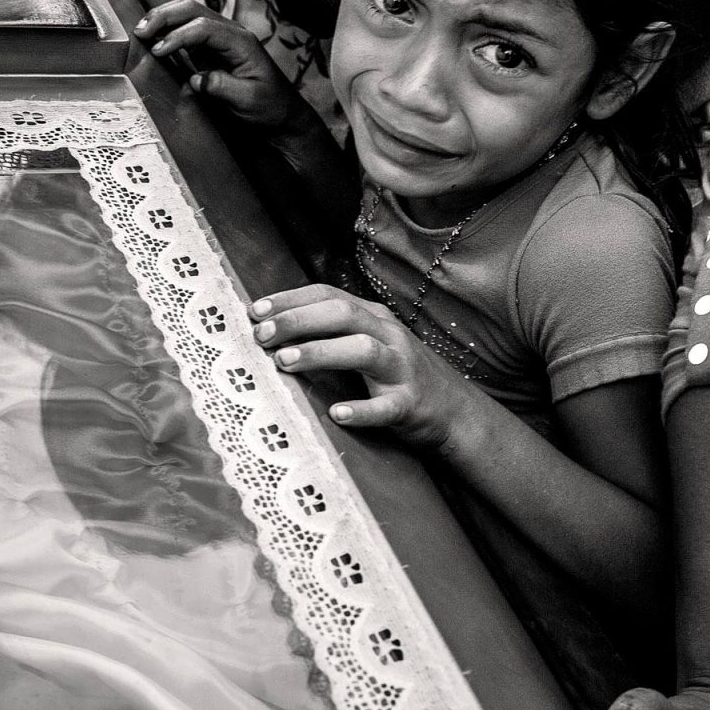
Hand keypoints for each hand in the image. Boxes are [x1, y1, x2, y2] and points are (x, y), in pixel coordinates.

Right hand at [131, 0, 302, 128]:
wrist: (281, 115)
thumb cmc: (269, 107)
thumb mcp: (249, 100)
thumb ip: (222, 87)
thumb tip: (195, 79)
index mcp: (242, 42)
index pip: (204, 28)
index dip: (178, 37)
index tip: (158, 51)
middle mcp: (231, 33)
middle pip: (193, 10)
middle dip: (164, 16)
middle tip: (141, 32)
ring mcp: (220, 39)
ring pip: (188, 15)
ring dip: (163, 18)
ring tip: (142, 31)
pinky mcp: (211, 50)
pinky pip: (187, 31)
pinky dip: (168, 30)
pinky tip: (153, 39)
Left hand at [249, 284, 473, 450]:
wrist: (453, 408)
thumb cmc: (396, 375)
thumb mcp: (368, 342)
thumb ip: (331, 333)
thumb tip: (273, 329)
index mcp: (373, 317)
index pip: (328, 295)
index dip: (290, 300)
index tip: (255, 310)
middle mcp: (388, 335)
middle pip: (342, 314)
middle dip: (298, 320)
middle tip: (262, 335)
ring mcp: (401, 368)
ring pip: (362, 350)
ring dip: (320, 352)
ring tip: (285, 362)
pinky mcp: (410, 403)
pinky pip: (385, 406)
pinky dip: (361, 410)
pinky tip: (337, 413)